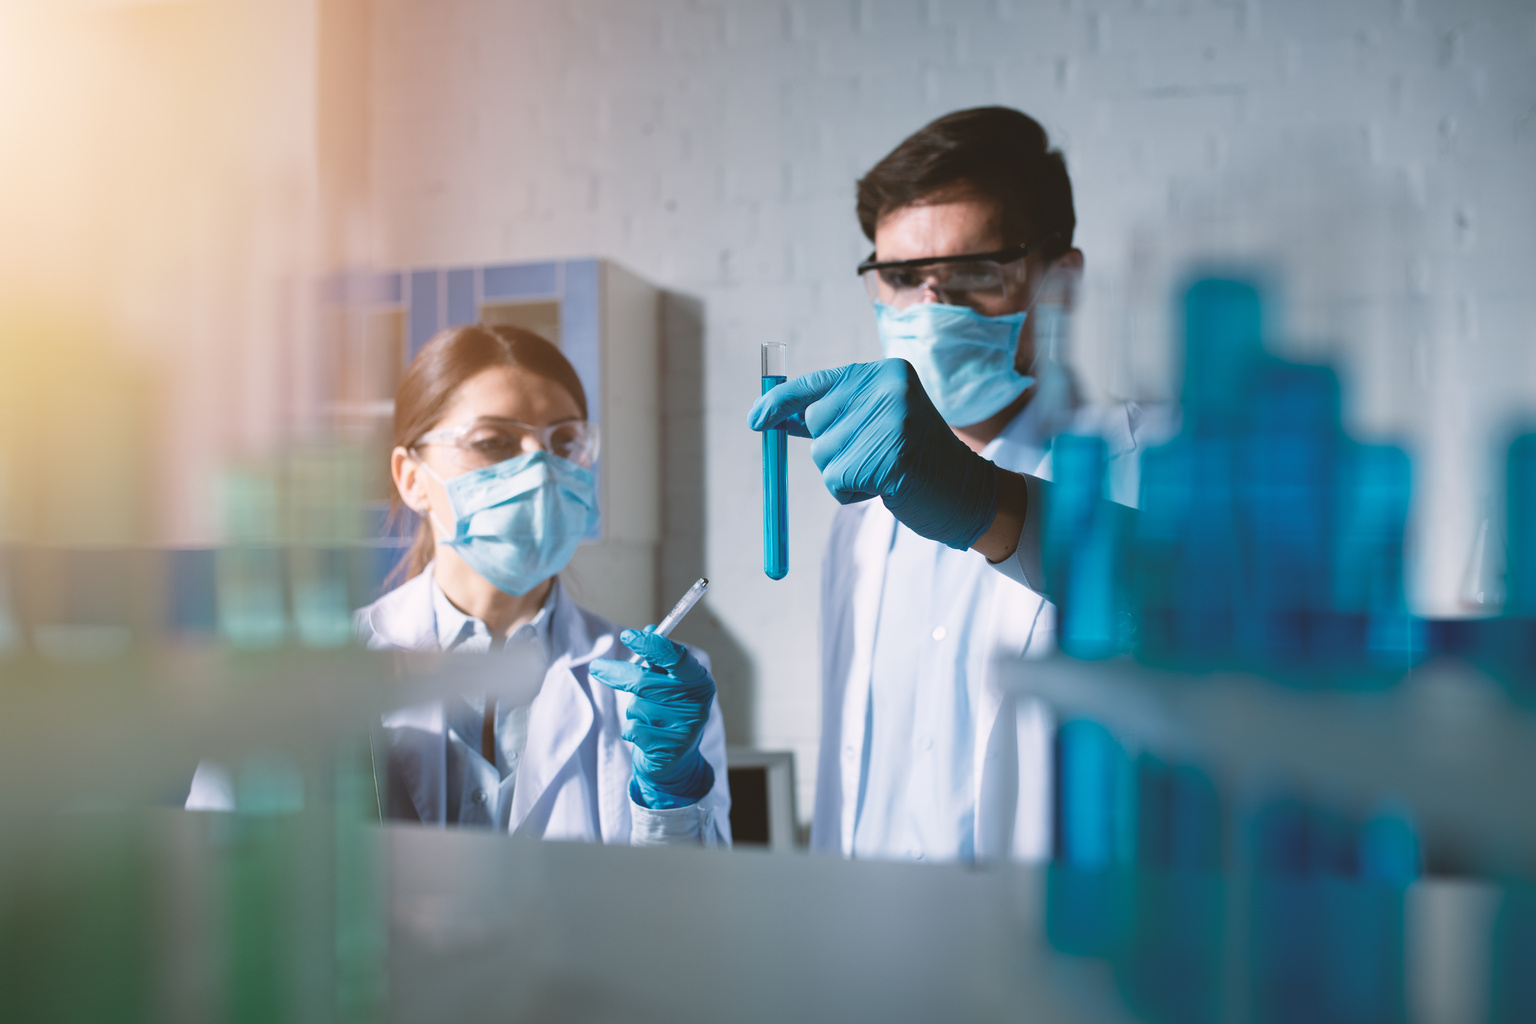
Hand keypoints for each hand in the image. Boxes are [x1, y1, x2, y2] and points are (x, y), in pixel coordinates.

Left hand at [589, 628, 715, 808]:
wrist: (676, 763)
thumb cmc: (669, 716)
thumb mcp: (667, 685)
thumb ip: (658, 659)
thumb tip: (649, 629)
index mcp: (699, 681)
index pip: (676, 657)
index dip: (651, 645)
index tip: (626, 635)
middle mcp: (697, 703)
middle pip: (646, 682)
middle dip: (618, 674)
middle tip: (597, 667)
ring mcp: (686, 728)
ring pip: (638, 706)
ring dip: (633, 711)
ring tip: (646, 720)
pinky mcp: (671, 749)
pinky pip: (634, 729)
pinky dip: (632, 730)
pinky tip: (645, 736)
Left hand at [747, 359, 1000, 549]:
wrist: (967, 492)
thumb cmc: (916, 459)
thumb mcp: (877, 423)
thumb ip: (832, 415)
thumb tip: (773, 415)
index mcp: (884, 373)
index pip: (818, 383)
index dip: (780, 402)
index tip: (755, 420)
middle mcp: (887, 389)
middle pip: (815, 422)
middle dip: (830, 447)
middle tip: (872, 455)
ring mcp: (891, 422)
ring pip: (822, 455)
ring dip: (843, 473)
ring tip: (882, 470)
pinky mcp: (889, 458)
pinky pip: (836, 481)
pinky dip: (851, 492)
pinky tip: (885, 486)